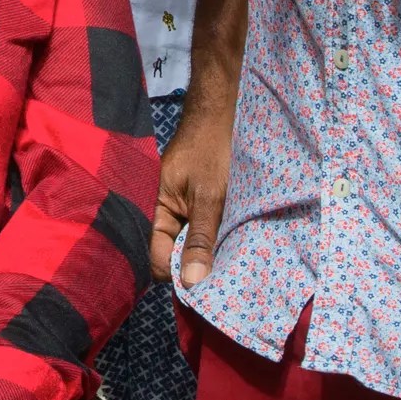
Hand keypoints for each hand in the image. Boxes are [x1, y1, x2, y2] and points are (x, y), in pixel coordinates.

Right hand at [151, 86, 235, 285]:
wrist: (226, 109)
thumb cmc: (214, 148)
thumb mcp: (210, 196)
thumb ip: (200, 238)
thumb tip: (191, 282)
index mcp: (161, 208)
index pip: (159, 256)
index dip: (177, 275)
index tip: (204, 291)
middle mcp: (172, 209)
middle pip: (177, 253)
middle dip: (197, 268)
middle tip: (226, 283)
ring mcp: (191, 204)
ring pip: (197, 242)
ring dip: (213, 253)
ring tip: (237, 266)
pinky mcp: (209, 199)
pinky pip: (211, 228)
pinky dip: (223, 239)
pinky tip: (242, 245)